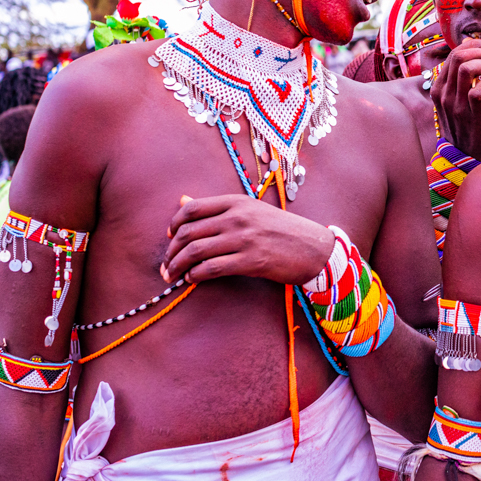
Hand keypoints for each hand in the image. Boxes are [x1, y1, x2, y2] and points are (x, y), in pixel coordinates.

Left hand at [162, 195, 334, 284]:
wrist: (314, 248)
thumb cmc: (282, 230)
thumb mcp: (251, 210)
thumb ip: (216, 207)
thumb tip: (182, 200)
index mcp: (237, 201)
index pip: (192, 209)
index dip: (174, 225)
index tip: (169, 238)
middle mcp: (238, 217)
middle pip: (189, 232)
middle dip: (171, 251)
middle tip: (166, 265)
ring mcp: (245, 239)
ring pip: (195, 251)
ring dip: (177, 266)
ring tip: (172, 276)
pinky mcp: (251, 261)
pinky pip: (211, 268)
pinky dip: (196, 276)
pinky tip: (192, 280)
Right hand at [431, 39, 480, 160]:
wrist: (467, 156)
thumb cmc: (466, 126)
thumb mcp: (454, 101)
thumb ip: (458, 80)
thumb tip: (469, 51)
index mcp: (439, 88)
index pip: (452, 55)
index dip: (472, 46)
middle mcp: (444, 94)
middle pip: (458, 56)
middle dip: (479, 52)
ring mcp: (457, 104)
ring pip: (467, 68)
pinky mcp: (473, 113)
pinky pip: (479, 88)